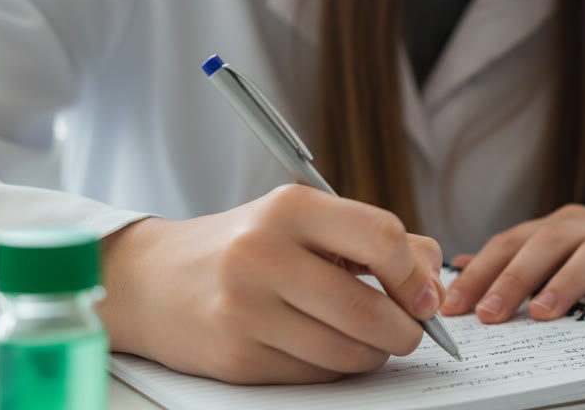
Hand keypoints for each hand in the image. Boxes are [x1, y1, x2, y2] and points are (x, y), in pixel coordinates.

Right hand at [97, 185, 444, 383]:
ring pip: (346, 352)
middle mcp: (263, 255)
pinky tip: (328, 348)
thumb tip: (434, 280)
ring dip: (375, 354)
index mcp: (291, 208)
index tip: (426, 295)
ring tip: (372, 340)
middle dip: (405, 330)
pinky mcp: (236, 358)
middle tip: (411, 330)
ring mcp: (246, 310)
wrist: (151, 281)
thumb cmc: (246, 245)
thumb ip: (374, 239)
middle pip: (368, 309)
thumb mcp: (305, 220)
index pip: (381, 238)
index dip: (416, 274)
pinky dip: (337, 369)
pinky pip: (315, 375)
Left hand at [439, 205, 584, 324]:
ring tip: (540, 313)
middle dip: (512, 275)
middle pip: (551, 240)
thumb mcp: (583, 253)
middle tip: (483, 311)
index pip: (518, 239)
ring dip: (565, 281)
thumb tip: (467, 265)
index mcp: (575, 225)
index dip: (481, 268)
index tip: (448, 302)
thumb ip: (531, 258)